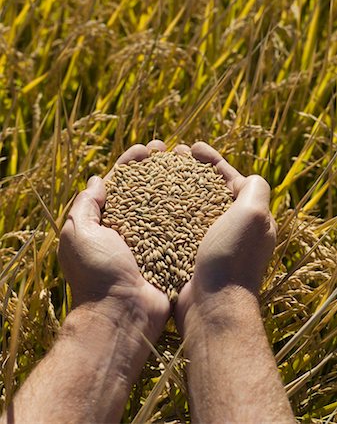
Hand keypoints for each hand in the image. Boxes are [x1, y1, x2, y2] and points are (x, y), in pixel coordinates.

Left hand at [58, 140, 170, 341]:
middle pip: (143, 190)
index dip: (130, 164)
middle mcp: (127, 229)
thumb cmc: (97, 273)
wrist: (123, 314)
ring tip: (186, 165)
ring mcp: (150, 241)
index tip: (145, 150)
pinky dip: (187, 209)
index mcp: (104, 223)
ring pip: (163, 205)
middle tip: (168, 151)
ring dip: (173, 184)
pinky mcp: (168, 252)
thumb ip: (86, 205)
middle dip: (154, 169)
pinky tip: (199, 193)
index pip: (118, 184)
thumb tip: (98, 180)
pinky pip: (179, 226)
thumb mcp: (79, 234)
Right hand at [174, 142, 276, 332]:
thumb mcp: (253, 216)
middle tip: (171, 157)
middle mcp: (231, 229)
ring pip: (191, 206)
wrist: (212, 305)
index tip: (191, 148)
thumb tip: (249, 178)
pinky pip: (177, 226)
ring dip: (175, 188)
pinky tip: (150, 204)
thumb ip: (255, 189)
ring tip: (157, 175)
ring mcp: (209, 242)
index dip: (212, 160)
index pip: (230, 178)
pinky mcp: (190, 254)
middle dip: (190, 171)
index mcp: (249, 217)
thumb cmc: (232, 258)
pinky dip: (166, 212)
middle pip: (208, 190)